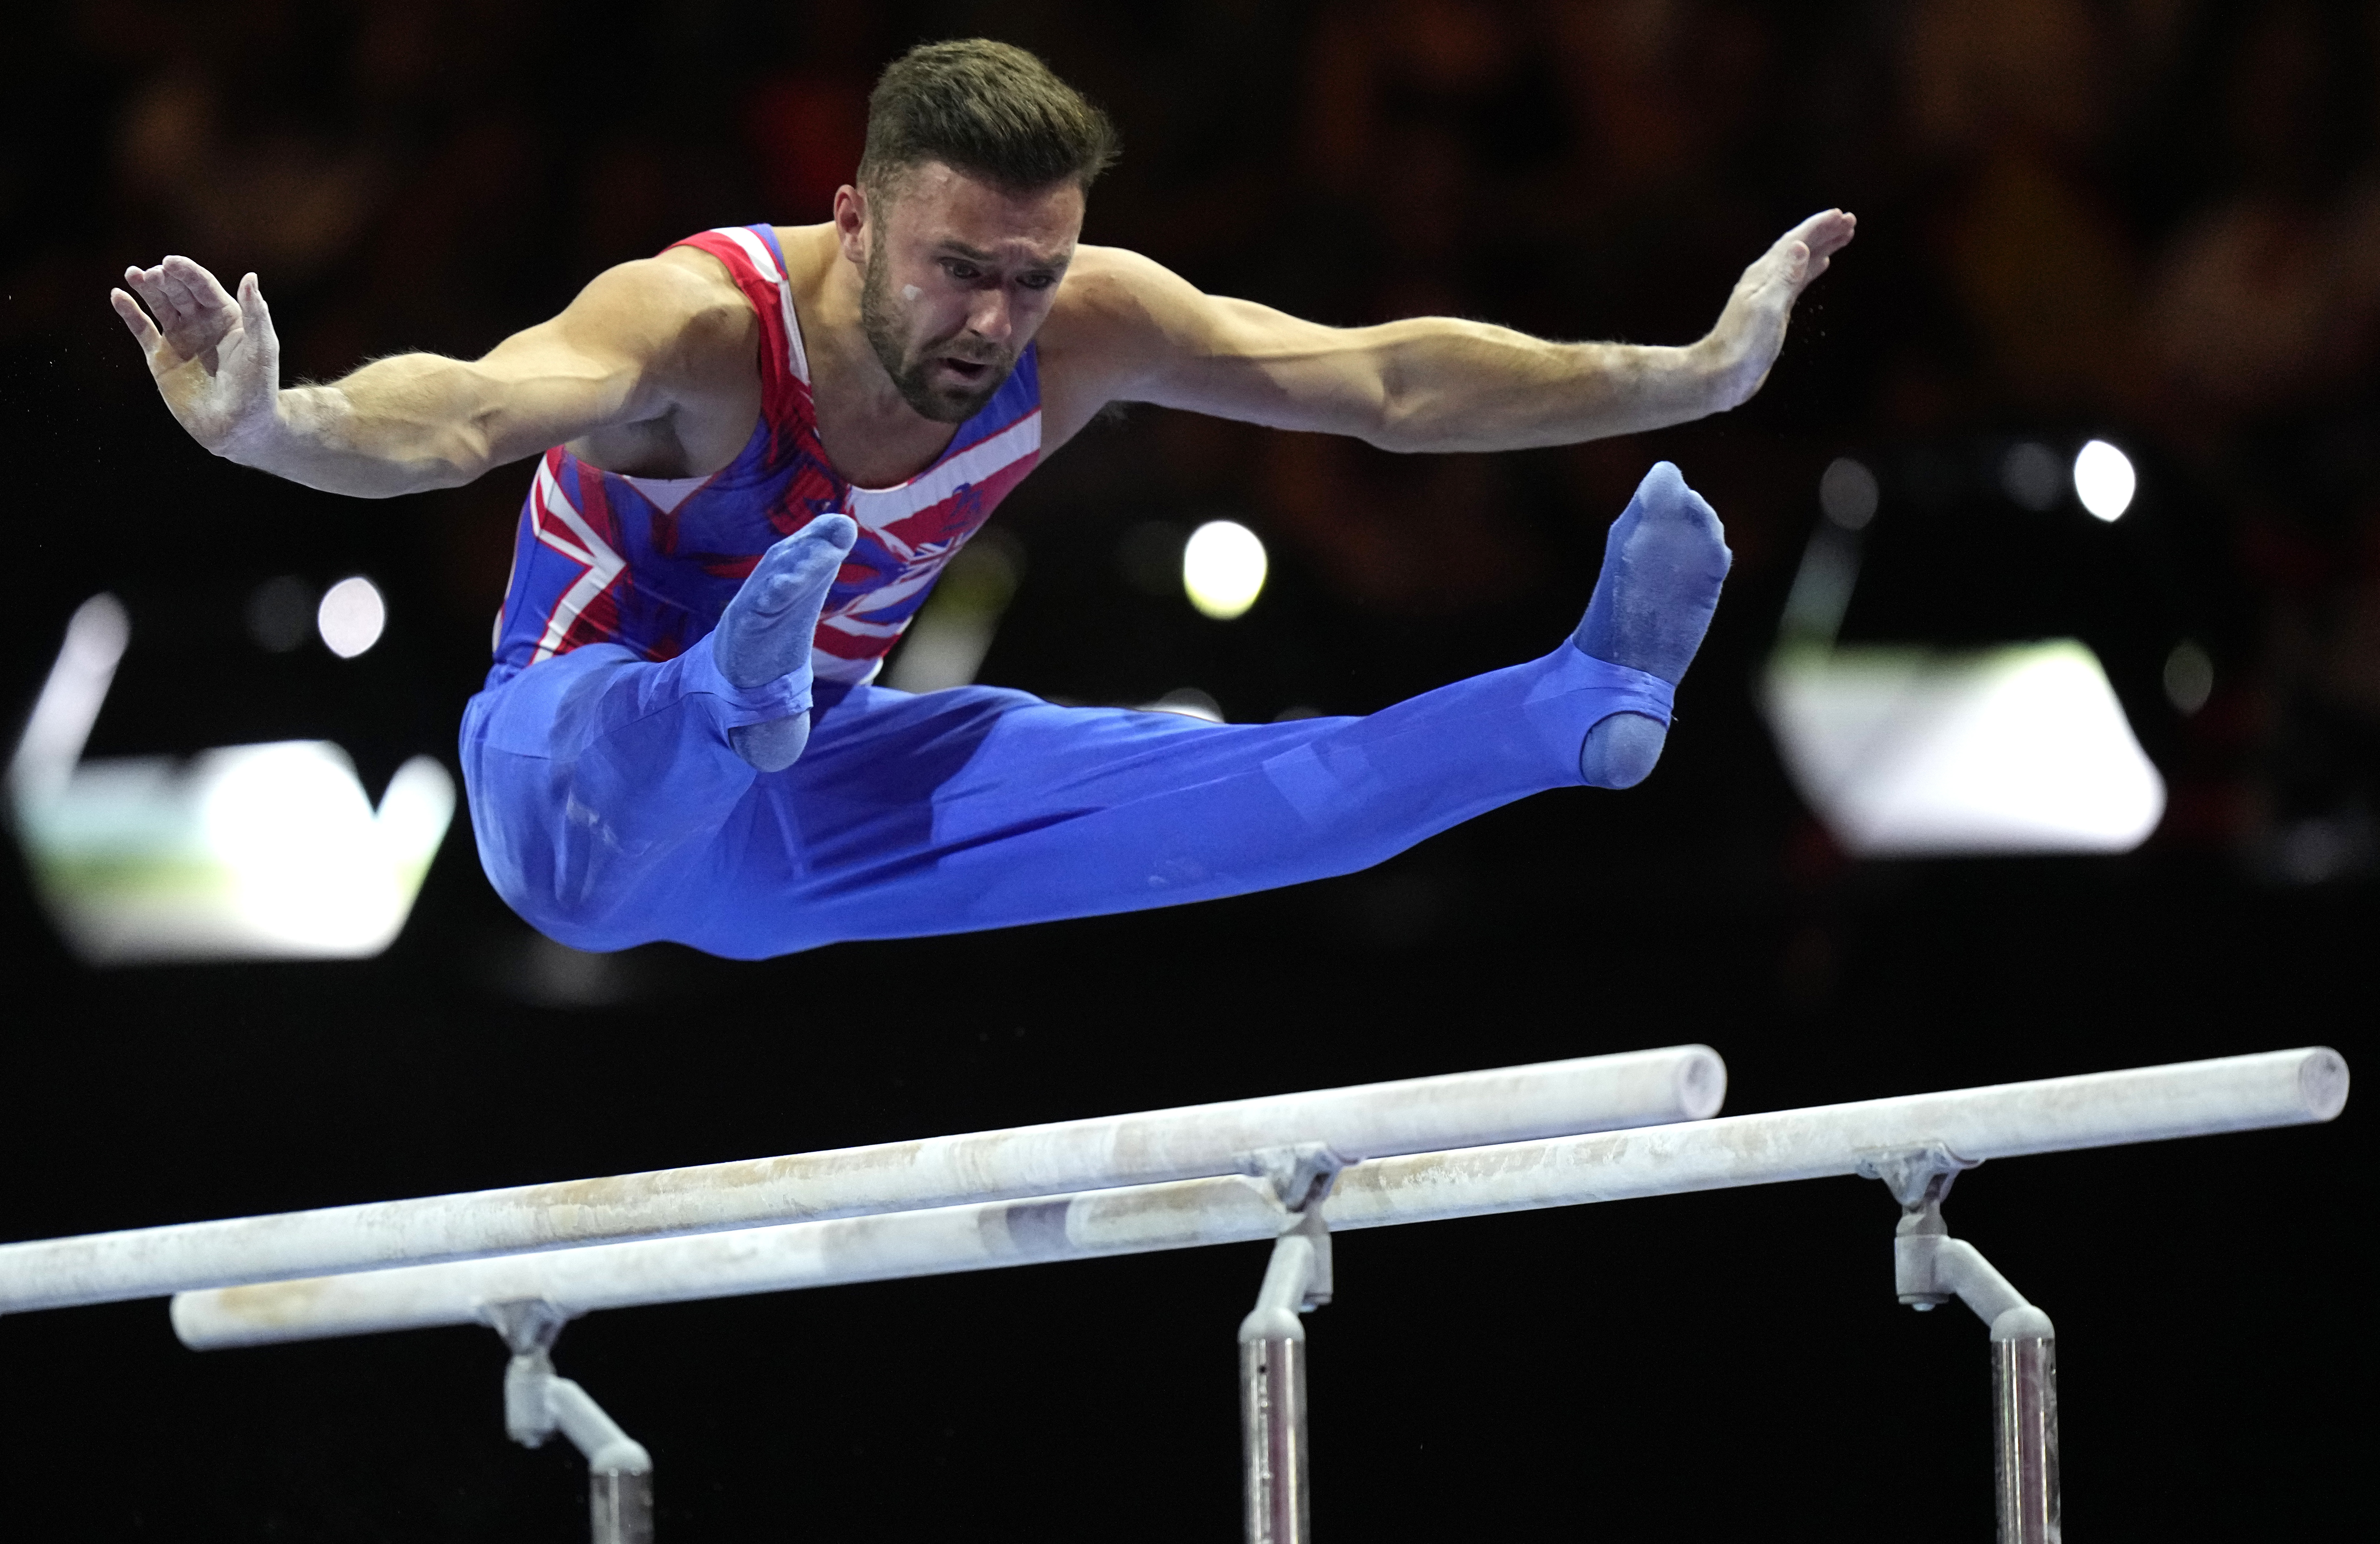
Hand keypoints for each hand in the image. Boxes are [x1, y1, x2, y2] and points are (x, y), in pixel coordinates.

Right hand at [111, 256, 284, 460]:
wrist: (240, 427)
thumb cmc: (258, 388)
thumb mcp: (262, 348)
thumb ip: (256, 313)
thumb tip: (250, 276)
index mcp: (227, 317)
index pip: (204, 287)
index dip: (188, 273)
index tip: (171, 262)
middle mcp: (202, 324)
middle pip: (179, 292)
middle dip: (165, 280)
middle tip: (152, 273)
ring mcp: (180, 339)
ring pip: (159, 306)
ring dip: (146, 289)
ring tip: (134, 274)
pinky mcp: (161, 358)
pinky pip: (142, 330)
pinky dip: (129, 313)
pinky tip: (118, 295)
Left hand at [1702, 209, 1855, 410]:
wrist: (1722, 374)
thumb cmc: (1742, 345)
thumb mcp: (1767, 308)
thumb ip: (1785, 277)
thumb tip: (1800, 246)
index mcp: (1764, 275)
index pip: (1795, 242)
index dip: (1818, 227)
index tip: (1841, 215)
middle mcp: (1766, 280)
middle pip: (1799, 248)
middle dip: (1824, 232)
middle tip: (1850, 220)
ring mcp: (1769, 294)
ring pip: (1801, 262)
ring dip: (1822, 247)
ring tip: (1843, 236)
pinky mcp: (1774, 311)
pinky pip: (1797, 280)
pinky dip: (1811, 269)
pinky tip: (1822, 264)